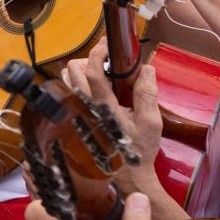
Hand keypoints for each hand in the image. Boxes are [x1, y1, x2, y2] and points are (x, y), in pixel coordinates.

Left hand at [62, 42, 161, 181]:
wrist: (127, 176)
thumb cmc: (139, 151)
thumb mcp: (151, 123)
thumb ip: (147, 94)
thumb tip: (146, 69)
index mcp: (104, 107)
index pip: (92, 73)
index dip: (97, 53)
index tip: (106, 44)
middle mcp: (85, 108)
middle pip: (73, 71)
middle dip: (88, 59)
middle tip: (106, 59)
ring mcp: (78, 113)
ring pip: (67, 81)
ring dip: (80, 71)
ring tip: (99, 72)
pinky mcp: (75, 118)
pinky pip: (68, 93)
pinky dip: (76, 83)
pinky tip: (92, 87)